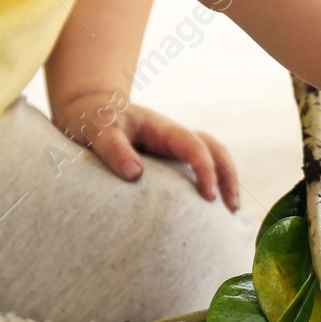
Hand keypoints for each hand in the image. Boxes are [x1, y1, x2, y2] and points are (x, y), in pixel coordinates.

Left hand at [52, 92, 240, 211]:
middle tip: (233, 208)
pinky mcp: (166, 160)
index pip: (195, 147)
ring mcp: (173, 148)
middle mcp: (175, 137)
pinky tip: (207, 211)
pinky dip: (210, 185)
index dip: (206, 170)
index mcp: (163, 128)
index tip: (208, 197)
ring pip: (211, 157)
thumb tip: (136, 175)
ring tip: (231, 212)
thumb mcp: (97, 129)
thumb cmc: (92, 118)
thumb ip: (114, 149)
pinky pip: (195, 169)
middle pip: (215, 150)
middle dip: (228, 176)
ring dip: (225, 180)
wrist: (87, 110)